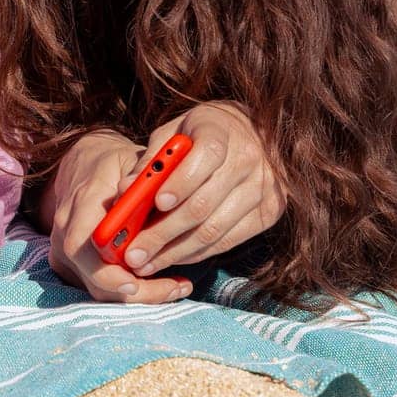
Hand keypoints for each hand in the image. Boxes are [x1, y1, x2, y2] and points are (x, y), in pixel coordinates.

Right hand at [47, 129, 191, 303]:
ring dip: (136, 295)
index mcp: (81, 203)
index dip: (107, 272)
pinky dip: (125, 292)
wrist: (83, 163)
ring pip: (94, 287)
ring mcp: (62, 248)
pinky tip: (156, 282)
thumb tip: (152, 195)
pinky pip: (94, 285)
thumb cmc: (113, 163)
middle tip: (176, 288)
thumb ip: (141, 180)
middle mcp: (65, 229)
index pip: (84, 246)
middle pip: (92, 276)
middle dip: (135, 292)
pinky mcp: (68, 261)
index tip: (137, 283)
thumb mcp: (131, 160)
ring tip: (175, 286)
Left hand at [118, 102, 286, 276]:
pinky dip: (197, 253)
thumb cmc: (200, 132)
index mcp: (220, 132)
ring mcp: (263, 189)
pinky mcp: (269, 212)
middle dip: (163, 233)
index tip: (156, 203)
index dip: (181, 182)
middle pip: (203, 204)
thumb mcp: (173, 132)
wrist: (253, 132)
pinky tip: (173, 257)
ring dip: (176, 252)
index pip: (205, 157)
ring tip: (147, 264)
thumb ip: (151, 159)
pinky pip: (228, 240)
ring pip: (214, 230)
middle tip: (134, 253)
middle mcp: (247, 160)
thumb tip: (126, 190)